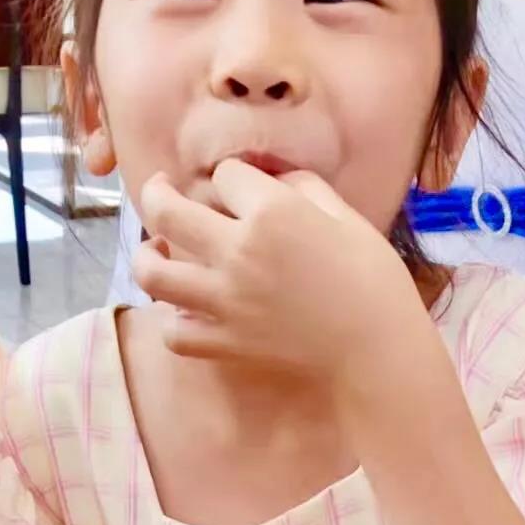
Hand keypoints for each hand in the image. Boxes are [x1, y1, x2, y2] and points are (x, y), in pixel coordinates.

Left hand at [131, 161, 426, 391]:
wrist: (378, 349)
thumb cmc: (373, 280)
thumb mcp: (346, 216)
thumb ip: (303, 187)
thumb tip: (273, 179)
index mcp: (272, 212)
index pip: (225, 175)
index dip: (234, 177)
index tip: (242, 187)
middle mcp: (238, 252)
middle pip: (166, 212)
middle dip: (156, 192)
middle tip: (159, 190)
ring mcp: (225, 301)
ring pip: (153, 274)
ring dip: (146, 257)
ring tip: (155, 251)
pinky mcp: (225, 343)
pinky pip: (174, 332)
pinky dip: (173, 319)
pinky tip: (184, 307)